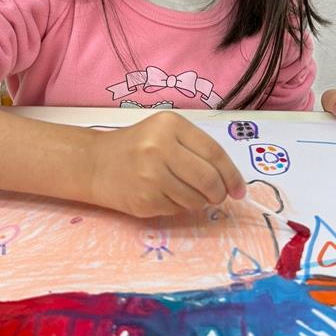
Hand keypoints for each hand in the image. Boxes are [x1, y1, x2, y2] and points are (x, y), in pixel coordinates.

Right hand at [88, 112, 246, 216]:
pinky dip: (179, 207)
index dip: (232, 175)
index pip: (214, 153)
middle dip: (219, 193)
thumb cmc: (136, 146)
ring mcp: (150, 176)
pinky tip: (165, 195)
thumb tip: (231, 182)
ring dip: (198, 201)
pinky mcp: (144, 200)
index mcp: (170, 125)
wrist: (94, 163)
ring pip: (195, 199)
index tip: (240, 189)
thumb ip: (196, 149)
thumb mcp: (165, 133)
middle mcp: (159, 148)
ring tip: (185, 192)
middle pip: (208, 179)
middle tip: (217, 196)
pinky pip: (177, 210)